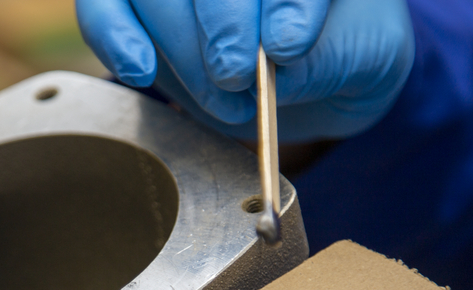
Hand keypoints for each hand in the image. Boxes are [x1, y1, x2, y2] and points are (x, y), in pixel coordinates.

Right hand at [76, 0, 414, 141]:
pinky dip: (112, 36)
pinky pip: (105, 5)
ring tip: (225, 98)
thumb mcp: (367, 54)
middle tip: (238, 78)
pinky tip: (140, 72)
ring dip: (179, 49)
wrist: (318, 75)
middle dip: (220, 26)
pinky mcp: (142, 4)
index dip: (278, 0)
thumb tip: (277, 51)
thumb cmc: (349, 53)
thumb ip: (328, 52)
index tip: (287, 47)